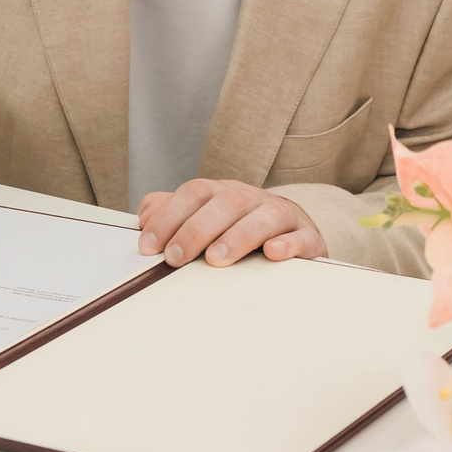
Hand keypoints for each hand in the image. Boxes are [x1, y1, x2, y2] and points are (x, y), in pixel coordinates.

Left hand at [135, 179, 323, 266]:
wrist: (293, 231)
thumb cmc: (239, 227)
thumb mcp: (205, 217)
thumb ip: (172, 213)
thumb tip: (144, 218)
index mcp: (222, 192)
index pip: (194, 193)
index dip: (169, 216)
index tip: (149, 246)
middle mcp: (251, 199)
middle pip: (225, 202)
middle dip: (196, 230)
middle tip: (175, 258)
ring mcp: (280, 215)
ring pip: (263, 217)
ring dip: (238, 236)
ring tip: (216, 259)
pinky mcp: (306, 237)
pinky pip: (301, 237)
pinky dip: (287, 244)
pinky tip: (272, 253)